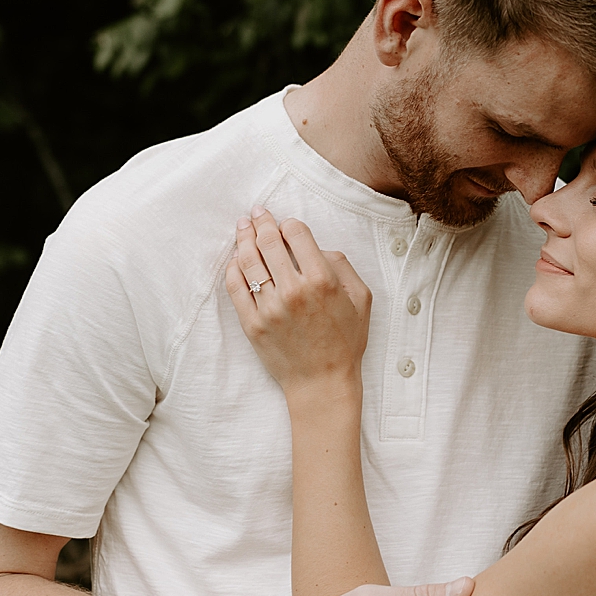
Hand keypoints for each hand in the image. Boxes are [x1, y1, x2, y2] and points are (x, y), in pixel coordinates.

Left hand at [225, 206, 371, 397]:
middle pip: (268, 242)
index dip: (289, 224)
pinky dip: (233, 268)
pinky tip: (235, 258)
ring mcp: (270, 307)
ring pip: (248, 261)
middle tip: (256, 213)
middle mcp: (294, 290)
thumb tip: (318, 248)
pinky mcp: (252, 323)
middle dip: (261, 222)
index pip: (296, 234)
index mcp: (323, 280)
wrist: (322, 382)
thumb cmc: (345, 342)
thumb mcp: (362, 299)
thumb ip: (343, 266)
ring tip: (242, 227)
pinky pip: (236, 288)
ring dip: (243, 239)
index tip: (285, 224)